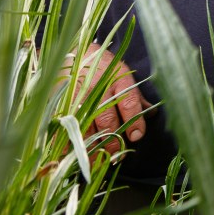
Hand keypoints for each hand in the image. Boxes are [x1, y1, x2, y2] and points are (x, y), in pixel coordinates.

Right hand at [62, 43, 150, 158]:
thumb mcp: (123, 76)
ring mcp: (77, 97)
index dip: (134, 121)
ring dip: (93, 148)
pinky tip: (74, 155)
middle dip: (113, 141)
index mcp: (117, 80)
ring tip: (99, 161)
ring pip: (86, 128)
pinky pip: (64, 128)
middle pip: (107, 120)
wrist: (73, 53)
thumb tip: (152, 114)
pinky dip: (69, 144)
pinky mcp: (61, 104)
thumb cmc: (104, 67)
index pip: (129, 102)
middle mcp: (97, 89)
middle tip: (117, 156)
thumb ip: (136, 96)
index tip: (136, 136)